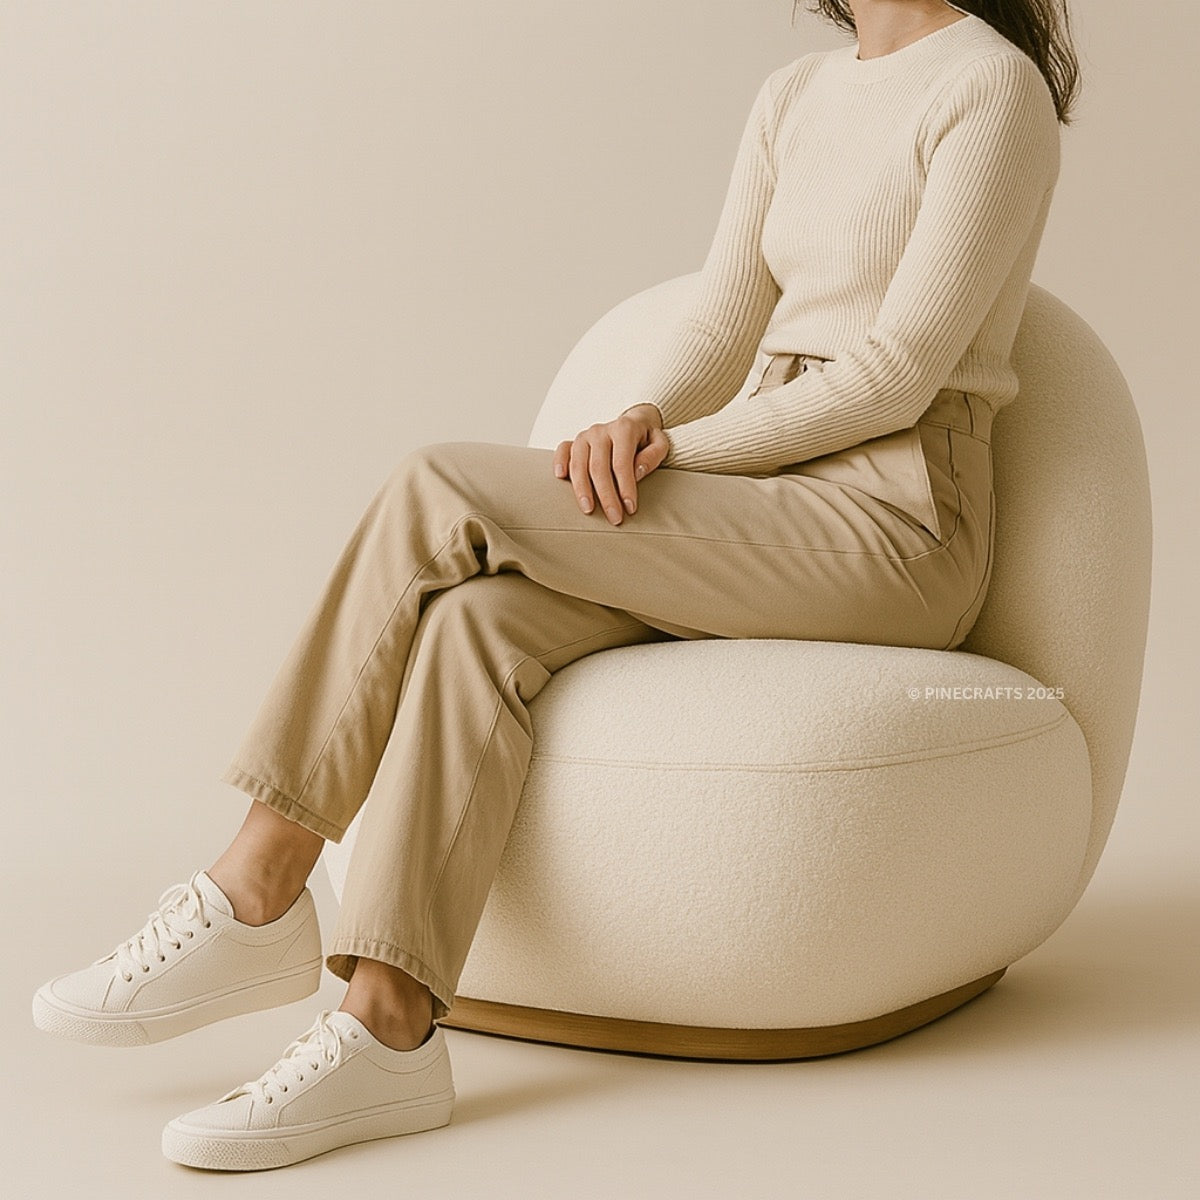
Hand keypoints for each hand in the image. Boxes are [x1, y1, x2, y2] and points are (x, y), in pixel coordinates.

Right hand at [553, 403, 669, 525]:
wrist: (632, 424)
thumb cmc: (646, 440)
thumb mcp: (660, 443)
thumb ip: (654, 455)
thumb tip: (637, 472)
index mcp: (623, 429)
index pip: (622, 463)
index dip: (626, 487)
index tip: (631, 508)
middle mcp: (600, 431)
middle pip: (598, 467)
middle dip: (606, 496)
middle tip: (614, 518)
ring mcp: (584, 436)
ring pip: (578, 464)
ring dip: (582, 489)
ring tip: (588, 510)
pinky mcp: (573, 442)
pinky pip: (562, 450)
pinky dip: (559, 462)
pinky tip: (560, 477)